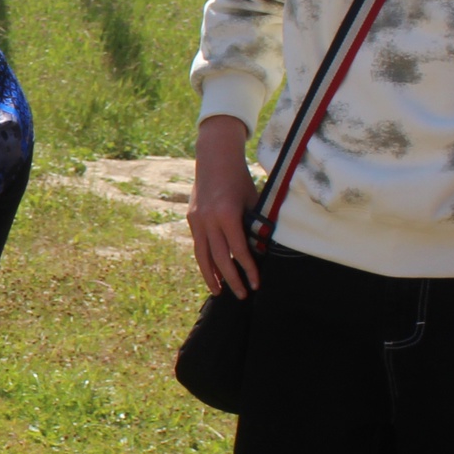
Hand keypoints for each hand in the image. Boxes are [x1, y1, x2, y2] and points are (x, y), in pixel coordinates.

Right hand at [187, 114, 261, 296]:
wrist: (215, 157)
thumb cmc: (240, 178)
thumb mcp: (253, 200)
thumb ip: (256, 224)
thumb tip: (262, 250)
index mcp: (226, 215)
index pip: (238, 251)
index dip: (248, 270)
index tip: (255, 284)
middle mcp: (208, 220)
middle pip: (219, 259)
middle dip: (230, 280)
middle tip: (241, 295)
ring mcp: (197, 220)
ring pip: (202, 255)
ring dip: (211, 276)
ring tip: (219, 292)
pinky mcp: (192, 218)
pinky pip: (198, 245)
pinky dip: (205, 260)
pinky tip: (211, 271)